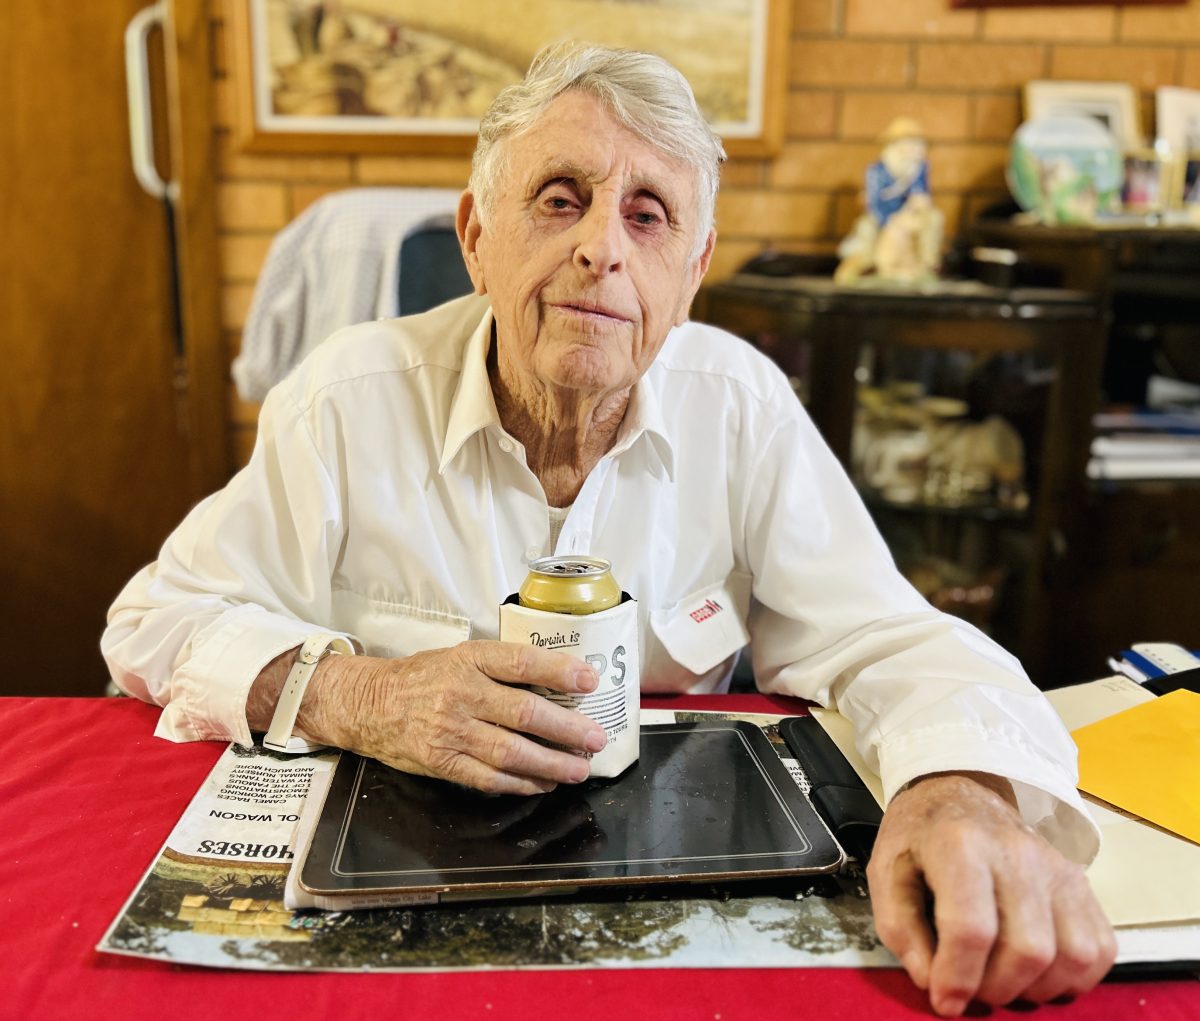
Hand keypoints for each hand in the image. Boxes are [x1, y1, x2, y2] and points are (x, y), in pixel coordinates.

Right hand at [297, 640, 607, 795]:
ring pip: (511, 751)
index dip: (558, 671)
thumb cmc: (423, 678)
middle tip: (595, 738)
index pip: (521, 662)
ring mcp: (451, 731)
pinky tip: (543, 783)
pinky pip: (489, 777)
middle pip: (524, 712)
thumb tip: (557, 684)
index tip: (589, 680)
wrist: (370, 704)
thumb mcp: (460, 656)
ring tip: (578, 768)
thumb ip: (502, 668)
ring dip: (551, 763)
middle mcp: (461, 693)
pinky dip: (521, 783)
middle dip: (567, 729)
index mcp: (469, 660)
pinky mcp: (442, 761)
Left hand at [866, 772, 1115, 1016]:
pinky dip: (1072, 977)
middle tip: (971, 988)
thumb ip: (899, 929)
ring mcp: (1057, 868)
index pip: (971, 928)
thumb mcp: (885, 871)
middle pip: (1027, 949)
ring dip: (1036, 988)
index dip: (958, 977)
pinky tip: (1036, 972)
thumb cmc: (920, 836)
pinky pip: (1098, 950)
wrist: (958, 792)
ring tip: (1001, 980)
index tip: (945, 1001)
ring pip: (1071, 955)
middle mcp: (1017, 854)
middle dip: (996, 988)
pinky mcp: (1082, 884)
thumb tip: (931, 979)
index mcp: (960, 845)